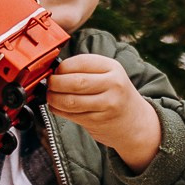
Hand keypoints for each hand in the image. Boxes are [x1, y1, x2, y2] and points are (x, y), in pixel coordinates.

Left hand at [45, 55, 161, 169]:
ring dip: (54, 98)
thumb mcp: (109, 74)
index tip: (55, 71)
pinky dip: (58, 110)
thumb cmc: (115, 94)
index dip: (63, 67)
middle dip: (55, 83)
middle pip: (75, 82)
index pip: (81, 62)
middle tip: (49, 84)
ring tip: (50, 96)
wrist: (135, 122)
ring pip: (71, 101)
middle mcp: (113, 85)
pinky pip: (72, 115)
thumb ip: (86, 69)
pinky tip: (56, 107)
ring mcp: (107, 104)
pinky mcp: (98, 121)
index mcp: (113, 67)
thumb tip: (54, 69)